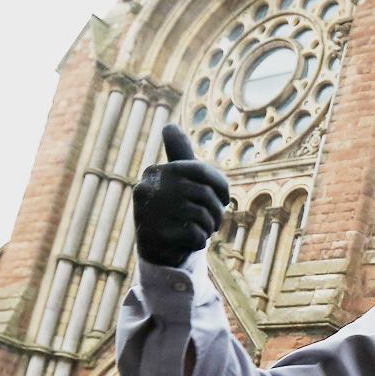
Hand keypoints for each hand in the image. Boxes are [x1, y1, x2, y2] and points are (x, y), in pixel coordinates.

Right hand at [132, 124, 229, 266]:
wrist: (154, 249)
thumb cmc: (172, 210)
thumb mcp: (176, 180)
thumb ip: (178, 154)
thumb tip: (169, 126)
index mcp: (156, 171)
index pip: (202, 171)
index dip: (221, 186)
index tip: (224, 199)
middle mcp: (150, 188)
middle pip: (204, 195)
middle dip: (216, 212)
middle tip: (213, 222)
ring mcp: (150, 212)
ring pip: (202, 217)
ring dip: (207, 228)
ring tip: (198, 231)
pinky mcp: (155, 236)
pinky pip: (195, 236)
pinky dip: (198, 242)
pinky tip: (187, 243)